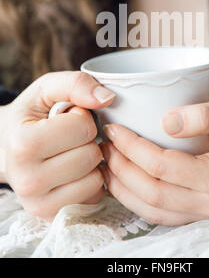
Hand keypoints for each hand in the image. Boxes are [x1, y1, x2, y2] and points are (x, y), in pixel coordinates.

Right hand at [0, 71, 115, 220]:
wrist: (5, 146)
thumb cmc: (30, 116)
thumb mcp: (47, 89)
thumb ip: (76, 84)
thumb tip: (107, 98)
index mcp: (24, 145)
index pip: (83, 127)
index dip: (81, 116)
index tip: (65, 118)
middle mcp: (28, 180)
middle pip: (91, 155)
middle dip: (87, 140)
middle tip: (68, 137)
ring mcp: (39, 203)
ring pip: (95, 179)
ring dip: (90, 161)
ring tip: (70, 152)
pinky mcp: (52, 215)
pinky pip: (93, 196)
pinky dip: (89, 180)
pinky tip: (73, 170)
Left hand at [100, 94, 208, 225]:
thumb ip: (204, 114)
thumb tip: (166, 122)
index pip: (163, 167)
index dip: (133, 148)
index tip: (114, 128)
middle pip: (152, 193)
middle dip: (121, 168)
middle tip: (104, 144)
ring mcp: (206, 212)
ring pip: (152, 210)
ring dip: (123, 188)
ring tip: (105, 161)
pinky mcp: (199, 211)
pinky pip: (161, 214)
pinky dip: (135, 200)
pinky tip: (122, 180)